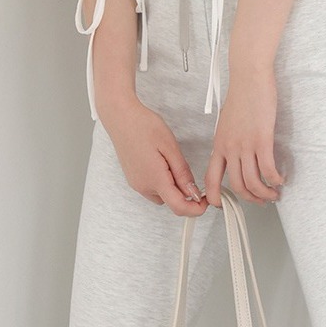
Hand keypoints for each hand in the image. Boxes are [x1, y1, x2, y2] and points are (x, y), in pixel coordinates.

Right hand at [100, 93, 207, 216]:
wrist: (120, 117)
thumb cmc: (143, 126)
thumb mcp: (170, 147)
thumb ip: (182, 173)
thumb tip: (193, 193)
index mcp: (155, 179)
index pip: (179, 207)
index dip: (196, 208)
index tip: (205, 201)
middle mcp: (143, 186)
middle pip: (171, 202)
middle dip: (184, 193)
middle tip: (188, 171)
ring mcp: (136, 183)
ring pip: (162, 196)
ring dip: (172, 187)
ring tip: (171, 162)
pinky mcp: (133, 179)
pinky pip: (152, 188)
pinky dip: (162, 182)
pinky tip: (162, 163)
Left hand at [204, 61, 284, 204]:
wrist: (249, 78)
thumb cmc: (242, 96)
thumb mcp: (227, 123)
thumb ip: (229, 141)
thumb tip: (236, 154)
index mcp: (219, 145)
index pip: (210, 178)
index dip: (214, 196)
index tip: (221, 205)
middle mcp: (230, 148)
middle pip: (237, 186)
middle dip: (250, 199)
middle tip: (261, 201)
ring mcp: (245, 145)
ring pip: (253, 182)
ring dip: (265, 193)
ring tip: (274, 193)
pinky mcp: (262, 140)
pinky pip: (268, 169)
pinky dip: (275, 179)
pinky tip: (280, 179)